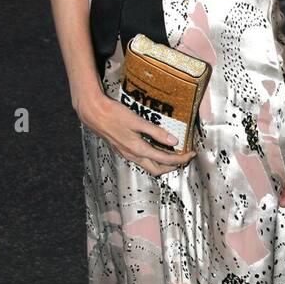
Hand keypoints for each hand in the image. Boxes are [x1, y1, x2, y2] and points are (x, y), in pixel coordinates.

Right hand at [78, 91, 196, 175]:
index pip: (165, 160)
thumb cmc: (114, 115)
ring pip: (149, 166)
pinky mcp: (123, 150)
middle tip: (184, 158)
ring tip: (174, 155)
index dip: (180, 159)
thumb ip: (155, 132)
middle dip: (173, 166)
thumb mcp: (137, 121)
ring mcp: (127, 154)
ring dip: (163, 164)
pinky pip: (142, 160)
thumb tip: (173, 141)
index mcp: (138, 149)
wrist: (94, 114)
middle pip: (158, 169)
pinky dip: (153, 159)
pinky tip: (157, 149)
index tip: (191, 153)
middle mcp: (133, 155)